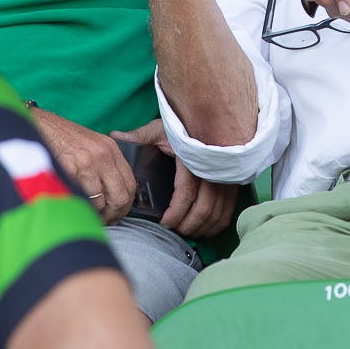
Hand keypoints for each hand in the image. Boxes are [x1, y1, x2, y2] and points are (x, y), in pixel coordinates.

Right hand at [34, 109, 135, 226]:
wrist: (41, 125)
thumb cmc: (64, 138)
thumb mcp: (92, 145)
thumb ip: (105, 164)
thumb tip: (114, 193)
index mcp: (111, 149)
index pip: (131, 182)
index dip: (127, 203)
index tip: (120, 212)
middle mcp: (103, 155)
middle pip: (120, 195)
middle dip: (115, 214)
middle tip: (108, 220)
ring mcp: (87, 162)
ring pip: (101, 202)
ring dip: (97, 215)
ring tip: (90, 217)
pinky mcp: (70, 170)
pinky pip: (82, 198)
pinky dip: (81, 207)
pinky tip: (78, 208)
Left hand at [113, 119, 238, 239]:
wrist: (211, 117)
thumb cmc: (183, 124)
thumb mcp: (160, 128)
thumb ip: (140, 136)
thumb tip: (116, 136)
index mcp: (192, 158)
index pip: (187, 193)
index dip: (176, 212)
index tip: (165, 222)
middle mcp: (212, 169)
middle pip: (204, 208)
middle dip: (188, 225)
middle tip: (175, 229)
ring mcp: (225, 176)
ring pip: (218, 212)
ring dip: (202, 227)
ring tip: (187, 230)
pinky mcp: (233, 180)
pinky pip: (229, 209)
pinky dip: (218, 223)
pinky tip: (206, 227)